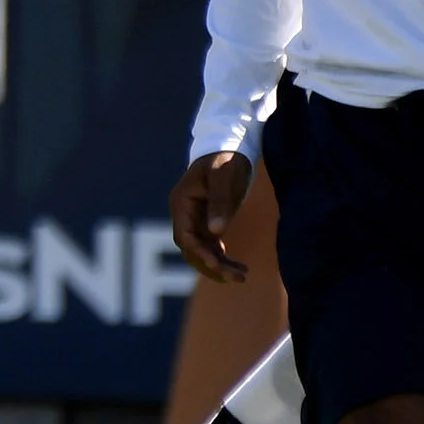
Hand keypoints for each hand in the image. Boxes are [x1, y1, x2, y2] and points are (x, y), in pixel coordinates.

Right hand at [169, 151, 254, 281]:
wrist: (230, 145)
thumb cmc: (226, 158)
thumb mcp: (224, 177)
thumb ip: (220, 203)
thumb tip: (216, 232)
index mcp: (182, 203)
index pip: (185, 237)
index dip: (200, 253)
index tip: (218, 264)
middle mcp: (184, 214)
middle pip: (192, 249)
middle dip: (212, 266)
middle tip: (238, 277)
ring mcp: (194, 219)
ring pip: (201, 251)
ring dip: (218, 266)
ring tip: (242, 276)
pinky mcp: (206, 222)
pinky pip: (210, 246)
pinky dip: (221, 258)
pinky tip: (237, 267)